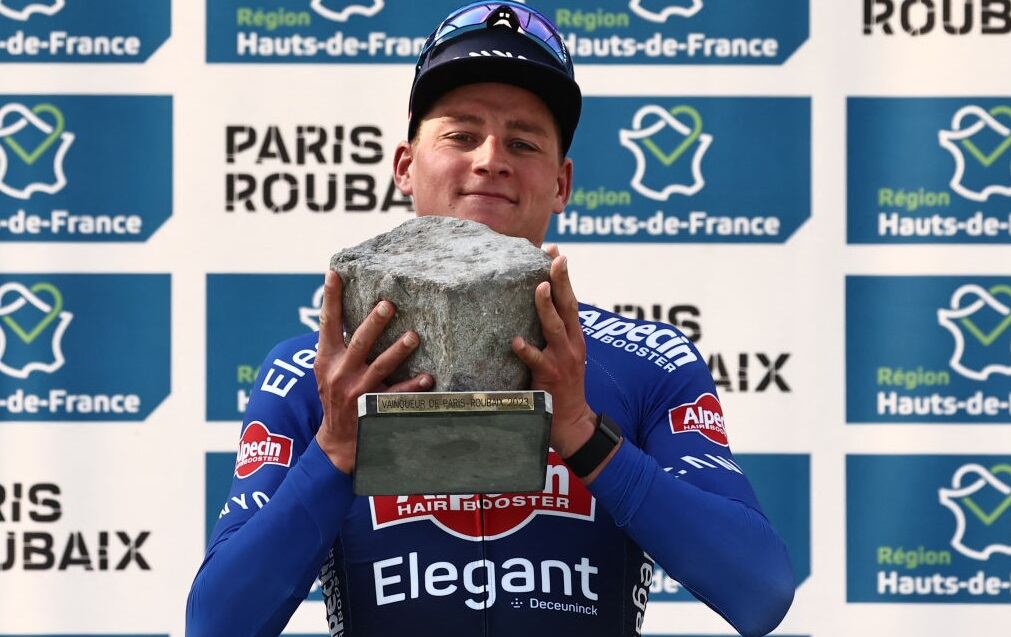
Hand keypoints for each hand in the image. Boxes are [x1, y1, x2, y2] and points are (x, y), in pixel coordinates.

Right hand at [313, 271, 432, 473]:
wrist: (336, 440)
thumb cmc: (334, 395)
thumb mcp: (327, 368)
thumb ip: (336, 343)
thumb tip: (346, 309)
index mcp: (328, 358)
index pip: (328, 323)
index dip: (331, 298)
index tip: (335, 273)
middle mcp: (341, 372)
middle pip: (359, 342)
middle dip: (374, 322)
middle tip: (389, 304)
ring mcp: (358, 391)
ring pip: (381, 366)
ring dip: (398, 351)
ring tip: (413, 336)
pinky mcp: (374, 408)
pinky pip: (398, 395)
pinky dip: (414, 386)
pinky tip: (429, 378)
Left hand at [512, 247, 596, 459]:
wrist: (572, 421)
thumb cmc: (563, 386)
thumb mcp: (565, 354)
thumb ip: (554, 334)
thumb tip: (536, 309)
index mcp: (575, 336)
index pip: (571, 299)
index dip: (564, 276)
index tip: (556, 252)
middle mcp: (572, 343)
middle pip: (568, 306)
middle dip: (562, 280)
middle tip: (555, 256)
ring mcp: (562, 359)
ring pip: (555, 327)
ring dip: (547, 306)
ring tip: (538, 286)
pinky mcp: (550, 375)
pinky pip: (536, 360)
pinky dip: (527, 350)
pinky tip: (516, 341)